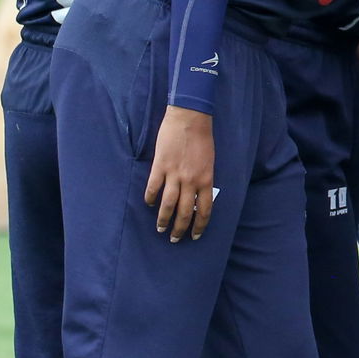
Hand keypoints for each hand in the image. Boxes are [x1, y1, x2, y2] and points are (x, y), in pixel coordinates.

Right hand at [144, 107, 215, 242]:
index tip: (195, 236)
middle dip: (180, 229)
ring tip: (160, 228)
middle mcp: (191, 181)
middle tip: (174, 239)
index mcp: (207, 179)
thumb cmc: (202, 138)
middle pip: (186, 212)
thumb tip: (197, 196)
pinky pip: (153, 188)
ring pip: (168, 205)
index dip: (200, 225)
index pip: (205, 210)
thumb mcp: (209, 162)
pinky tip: (149, 204)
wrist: (190, 118)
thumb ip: (204, 179)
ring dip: (163, 219)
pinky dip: (150, 198)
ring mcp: (175, 174)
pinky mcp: (160, 166)